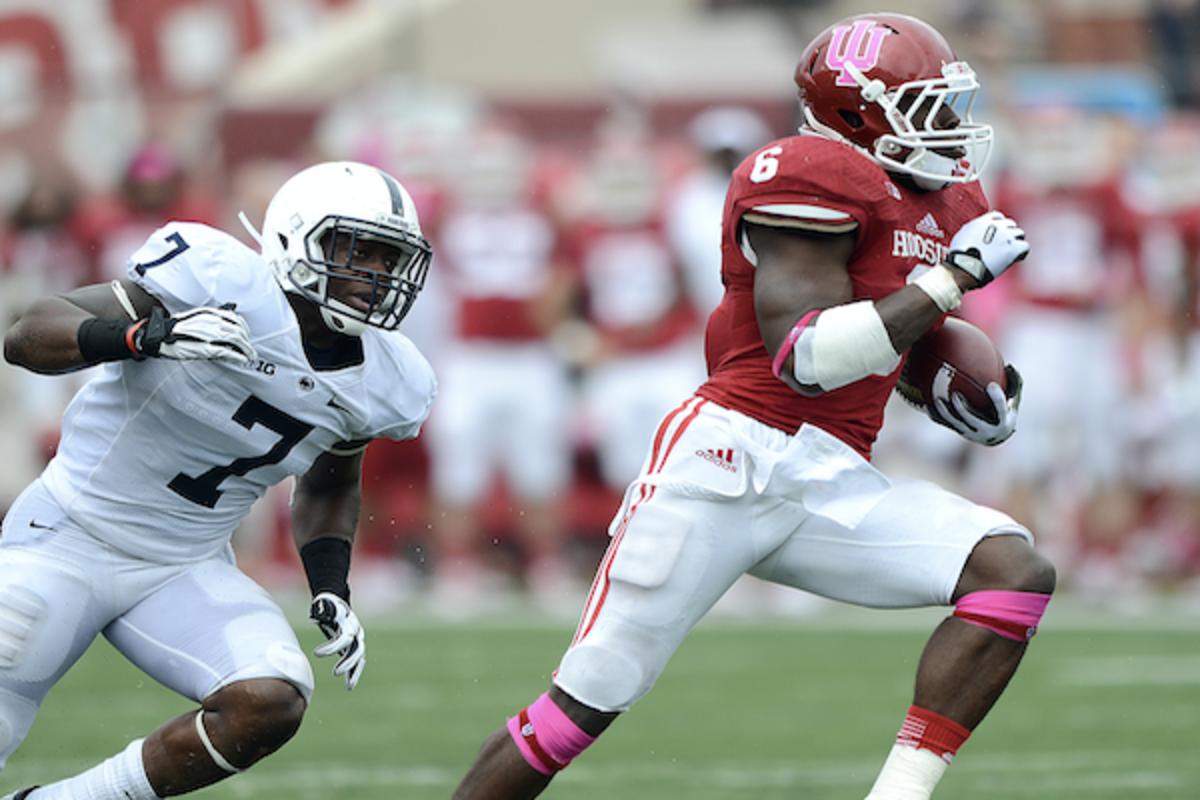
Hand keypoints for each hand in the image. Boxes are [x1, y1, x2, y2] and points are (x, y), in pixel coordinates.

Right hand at [134, 305, 256, 365]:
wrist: (158, 335)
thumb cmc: (175, 329)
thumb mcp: (195, 320)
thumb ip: (211, 322)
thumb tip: (226, 330)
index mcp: (209, 313)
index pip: (235, 319)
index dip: (245, 329)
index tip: (247, 336)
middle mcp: (212, 321)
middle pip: (238, 331)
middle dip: (248, 342)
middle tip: (251, 351)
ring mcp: (210, 334)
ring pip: (236, 340)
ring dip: (247, 350)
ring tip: (250, 357)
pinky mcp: (206, 347)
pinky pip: (227, 351)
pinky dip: (238, 356)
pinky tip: (242, 360)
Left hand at [309, 592, 365, 689]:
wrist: (336, 601)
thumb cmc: (325, 605)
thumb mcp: (322, 606)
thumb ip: (322, 612)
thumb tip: (316, 617)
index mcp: (349, 622)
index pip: (346, 638)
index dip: (332, 647)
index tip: (316, 654)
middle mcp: (356, 630)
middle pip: (357, 648)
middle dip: (347, 662)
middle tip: (336, 672)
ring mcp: (357, 638)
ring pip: (359, 656)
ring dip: (354, 670)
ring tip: (349, 685)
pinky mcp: (355, 645)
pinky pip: (358, 660)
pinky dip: (354, 673)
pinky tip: (349, 685)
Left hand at [932, 364, 1021, 445]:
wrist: (995, 436)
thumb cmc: (1006, 411)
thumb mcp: (1014, 398)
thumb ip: (1014, 383)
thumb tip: (1009, 366)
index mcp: (1003, 420)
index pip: (1000, 408)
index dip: (996, 398)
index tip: (990, 385)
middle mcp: (987, 430)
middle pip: (973, 420)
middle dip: (963, 409)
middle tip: (955, 395)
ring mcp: (972, 434)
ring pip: (956, 424)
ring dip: (946, 413)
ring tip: (938, 400)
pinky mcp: (960, 433)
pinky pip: (946, 424)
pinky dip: (937, 415)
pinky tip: (926, 405)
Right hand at [945, 211, 1029, 286]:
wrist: (964, 268)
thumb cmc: (959, 257)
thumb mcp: (961, 237)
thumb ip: (972, 230)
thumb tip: (975, 233)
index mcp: (983, 221)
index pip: (998, 216)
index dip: (1000, 224)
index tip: (999, 232)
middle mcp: (997, 226)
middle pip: (1011, 224)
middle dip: (1009, 233)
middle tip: (1005, 245)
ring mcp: (1006, 236)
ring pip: (1020, 234)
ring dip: (1016, 242)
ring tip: (1011, 253)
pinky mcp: (1013, 248)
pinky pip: (1025, 247)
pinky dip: (1022, 252)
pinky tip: (1017, 258)